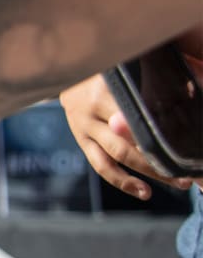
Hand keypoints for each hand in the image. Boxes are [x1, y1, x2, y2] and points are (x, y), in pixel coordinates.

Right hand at [58, 74, 192, 198]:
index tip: (186, 141)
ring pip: (116, 157)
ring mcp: (84, 128)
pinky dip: (122, 181)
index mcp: (104, 90)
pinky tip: (144, 191)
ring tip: (177, 183)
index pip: (136, 114)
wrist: (66, 71)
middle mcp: (91, 111)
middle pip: (128, 141)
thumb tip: (190, 90)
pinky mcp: (82, 141)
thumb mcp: (123, 66)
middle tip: (189, 170)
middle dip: (159, 158)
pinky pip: (101, 166)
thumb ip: (146, 78)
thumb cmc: (106, 66)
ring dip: (147, 173)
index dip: (160, 129)